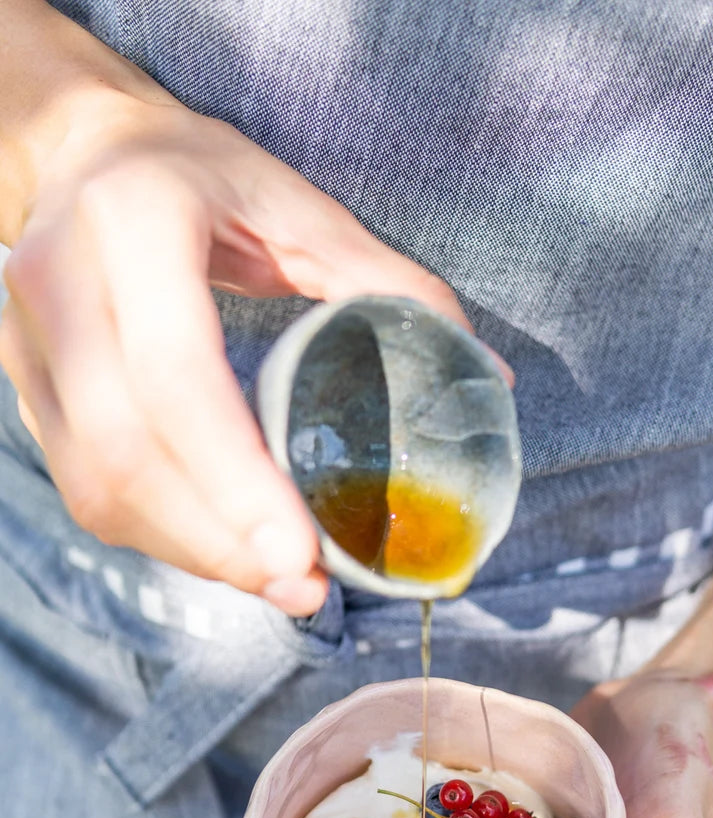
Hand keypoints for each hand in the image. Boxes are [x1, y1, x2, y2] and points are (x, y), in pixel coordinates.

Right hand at [0, 85, 494, 615]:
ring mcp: (29, 345)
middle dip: (221, 541)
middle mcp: (61, 285)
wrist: (81, 157)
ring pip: (101, 486)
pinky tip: (224, 548)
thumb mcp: (298, 208)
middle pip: (130, 452)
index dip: (237, 478)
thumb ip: (389, 285)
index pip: (176, 374)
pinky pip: (87, 490)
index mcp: (135, 223)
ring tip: (279, 580)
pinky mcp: (27, 390)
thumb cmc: (200, 179)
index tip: (301, 552)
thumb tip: (487, 374)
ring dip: (195, 552)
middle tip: (305, 586)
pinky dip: (162, 535)